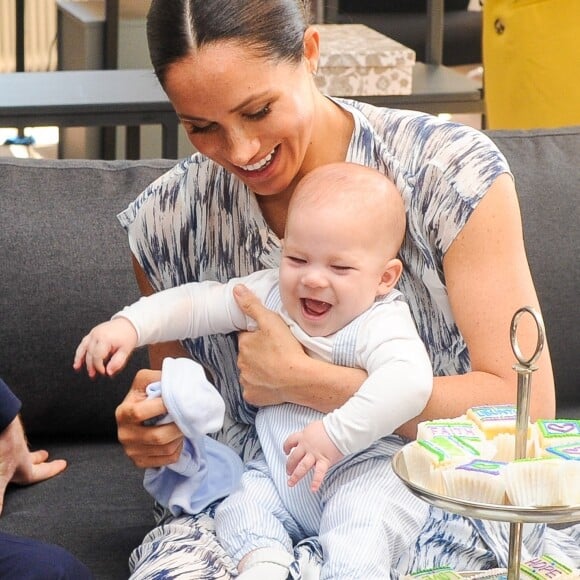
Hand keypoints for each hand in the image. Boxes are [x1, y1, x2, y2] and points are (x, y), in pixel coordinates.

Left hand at [0, 416, 66, 514]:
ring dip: (21, 449)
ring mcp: (7, 441)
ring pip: (17, 447)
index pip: (38, 472)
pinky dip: (6, 442)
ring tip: (20, 448)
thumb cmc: (1, 450)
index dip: (51, 470)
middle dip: (38, 459)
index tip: (64, 463)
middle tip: (46, 454)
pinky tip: (4, 442)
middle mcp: (16, 453)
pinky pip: (5, 438)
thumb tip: (0, 518)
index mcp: (21, 465)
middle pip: (30, 458)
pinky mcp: (2, 430)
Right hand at [73, 317, 137, 377]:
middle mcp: (97, 335)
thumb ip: (117, 362)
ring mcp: (93, 333)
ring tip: (78, 368)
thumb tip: (109, 372)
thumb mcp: (126, 351)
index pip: (97, 356)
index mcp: (105, 339)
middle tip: (93, 375)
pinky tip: (77, 360)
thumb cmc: (127, 337)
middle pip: (90, 353)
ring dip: (80, 359)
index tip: (103, 372)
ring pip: (83, 348)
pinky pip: (83, 343)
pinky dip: (79, 352)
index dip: (99, 366)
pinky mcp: (92, 332)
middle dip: (90, 366)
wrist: (128, 324)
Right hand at [115, 369, 183, 468]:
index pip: (141, 413)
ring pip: (166, 448)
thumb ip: (157, 376)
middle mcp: (124, 434)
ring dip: (180, 436)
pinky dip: (178, 448)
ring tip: (183, 425)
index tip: (178, 400)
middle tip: (188, 416)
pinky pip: (168, 459)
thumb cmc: (144, 395)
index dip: (162, 407)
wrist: (139, 415)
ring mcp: (132, 450)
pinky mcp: (140, 461)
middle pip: (157, 436)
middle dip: (178, 426)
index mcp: (123, 412)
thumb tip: (175, 379)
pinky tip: (177, 437)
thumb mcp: (145, 380)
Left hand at [234, 284, 306, 406]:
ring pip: (250, 372)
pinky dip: (261, 387)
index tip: (269, 339)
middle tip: (276, 353)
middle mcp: (241, 363)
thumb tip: (236, 290)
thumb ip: (252, 305)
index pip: (246, 337)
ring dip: (259, 370)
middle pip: (247, 355)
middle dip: (257, 354)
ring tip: (276, 367)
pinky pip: (253, 390)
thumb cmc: (287, 348)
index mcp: (243, 344)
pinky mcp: (252, 396)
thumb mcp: (270, 320)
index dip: (257, 337)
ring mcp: (246, 381)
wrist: (300, 378)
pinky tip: (272, 383)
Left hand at [283, 420, 343, 491]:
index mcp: (304, 436)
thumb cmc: (330, 425)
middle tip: (288, 472)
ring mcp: (314, 454)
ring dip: (295, 476)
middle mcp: (306, 446)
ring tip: (291, 483)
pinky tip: (313, 489)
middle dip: (289, 466)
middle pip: (294, 457)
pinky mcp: (324, 460)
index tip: (286, 451)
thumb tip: (310, 437)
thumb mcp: (315, 427)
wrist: (340, 428)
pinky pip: (319, 473)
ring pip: (302, 467)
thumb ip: (310, 434)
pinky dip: (316, 481)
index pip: (290, 441)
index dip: (287, 446)